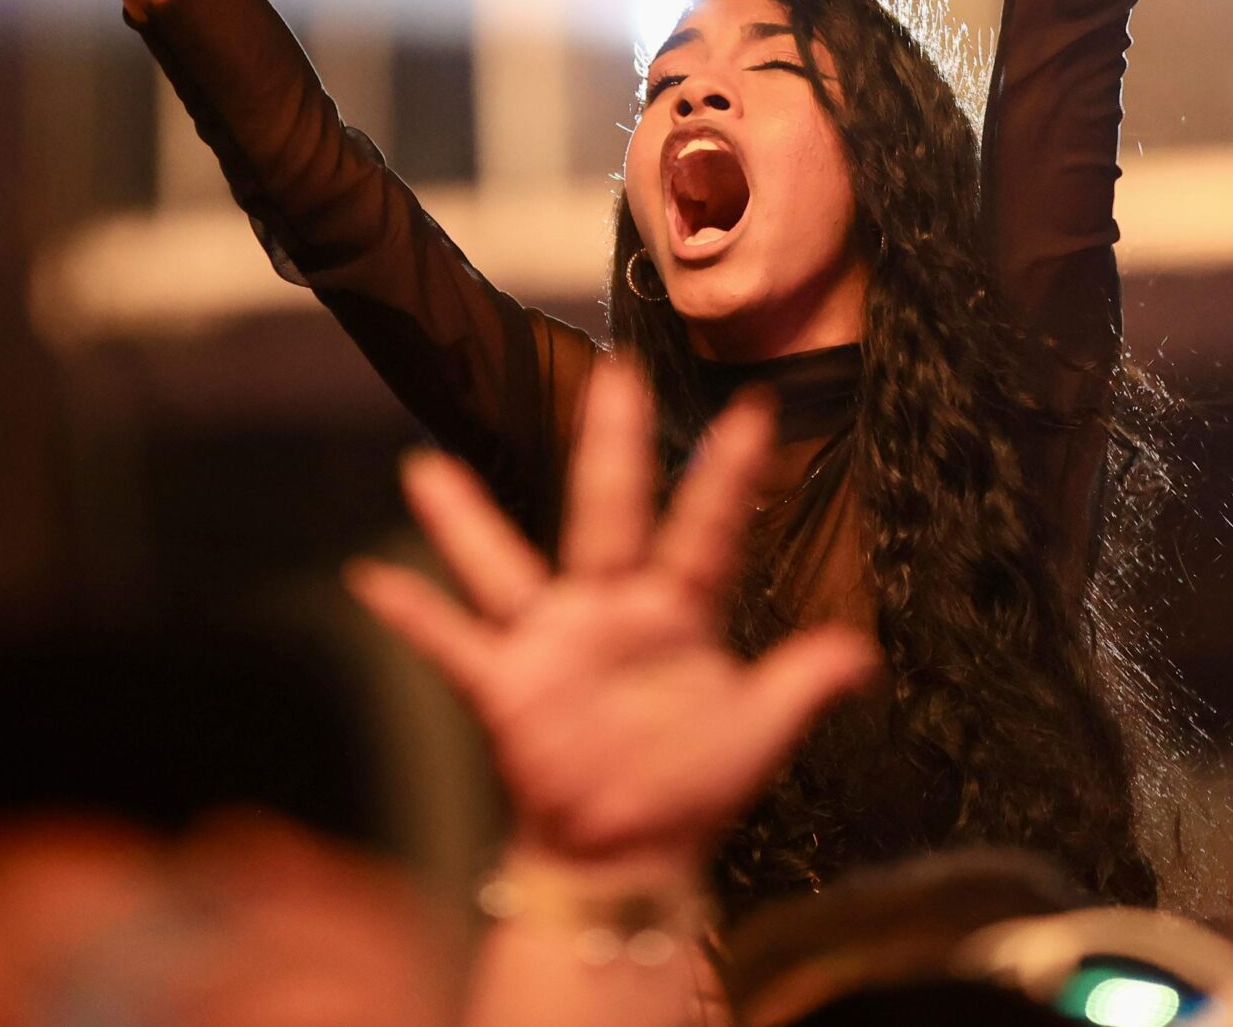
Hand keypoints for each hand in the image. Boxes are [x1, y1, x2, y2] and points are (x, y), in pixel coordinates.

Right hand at [348, 360, 877, 873]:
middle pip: (610, 513)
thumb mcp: (759, 733)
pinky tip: (369, 580)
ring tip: (425, 467)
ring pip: (507, 565)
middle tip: (615, 373)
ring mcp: (553, 643)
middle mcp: (610, 609)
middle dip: (614, 447)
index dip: (730, 478)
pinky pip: (452, 645)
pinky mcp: (508, 688)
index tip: (754, 412)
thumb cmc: (690, 788)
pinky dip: (411, 616)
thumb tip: (863, 653)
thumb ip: (802, 683)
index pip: (708, 532)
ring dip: (465, 521)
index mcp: (677, 613)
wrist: (627, 858)